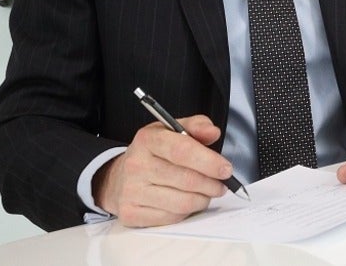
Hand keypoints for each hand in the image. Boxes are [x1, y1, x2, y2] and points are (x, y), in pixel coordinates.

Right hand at [93, 115, 233, 226]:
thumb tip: (213, 133)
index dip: (209, 161)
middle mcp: (136, 165)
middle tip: (222, 183)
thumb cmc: (153, 153)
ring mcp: (131, 191)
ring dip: (203, 199)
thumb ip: (196, 126)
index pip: (182, 151)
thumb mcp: (171, 131)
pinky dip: (187, 211)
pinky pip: (171, 218)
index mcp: (147, 140)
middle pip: (186, 180)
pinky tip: (187, 201)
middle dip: (212, 184)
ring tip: (207, 192)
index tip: (226, 169)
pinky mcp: (131, 214)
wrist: (119, 177)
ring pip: (182, 203)